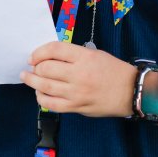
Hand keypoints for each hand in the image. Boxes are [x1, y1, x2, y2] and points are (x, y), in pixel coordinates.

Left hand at [21, 41, 136, 117]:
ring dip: (32, 81)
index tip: (34, 56)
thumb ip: (73, 55)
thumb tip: (49, 58)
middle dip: (34, 67)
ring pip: (45, 86)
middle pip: (46, 68)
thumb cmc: (113, 70)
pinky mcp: (76, 107)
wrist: (130, 91)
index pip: (54, 50)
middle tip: (32, 67)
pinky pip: (51, 104)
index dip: (39, 52)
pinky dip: (41, 98)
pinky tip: (39, 93)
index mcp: (84, 56)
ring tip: (27, 77)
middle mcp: (79, 74)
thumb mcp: (95, 54)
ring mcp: (76, 92)